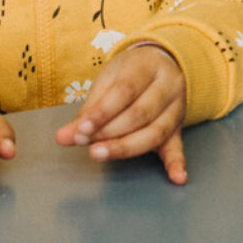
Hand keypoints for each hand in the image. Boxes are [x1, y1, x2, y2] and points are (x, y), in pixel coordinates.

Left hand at [55, 44, 187, 183]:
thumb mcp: (108, 80)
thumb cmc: (130, 73)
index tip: (81, 129)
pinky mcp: (179, 128)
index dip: (102, 112)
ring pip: (154, 132)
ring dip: (125, 148)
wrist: (161, 64)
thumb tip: (63, 137)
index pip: (126, 90)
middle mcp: (168, 85)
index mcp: (149, 65)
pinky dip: (177, 163)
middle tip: (84, 144)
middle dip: (109, 131)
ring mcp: (177, 107)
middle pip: (140, 113)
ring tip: (99, 154)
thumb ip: (88, 110)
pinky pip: (178, 148)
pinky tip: (177, 178)